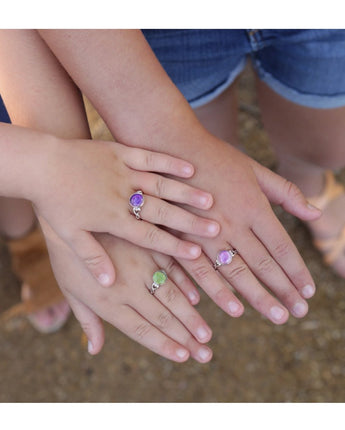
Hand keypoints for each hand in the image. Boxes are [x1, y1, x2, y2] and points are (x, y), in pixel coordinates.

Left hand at [32, 136, 219, 286]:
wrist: (42, 165)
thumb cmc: (55, 204)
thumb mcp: (68, 236)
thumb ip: (91, 258)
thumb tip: (109, 283)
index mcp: (112, 220)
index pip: (149, 236)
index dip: (174, 246)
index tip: (197, 253)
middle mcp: (123, 197)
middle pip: (162, 212)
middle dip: (190, 222)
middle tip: (216, 228)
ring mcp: (124, 173)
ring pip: (161, 185)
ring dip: (186, 193)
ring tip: (211, 200)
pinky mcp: (121, 152)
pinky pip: (150, 157)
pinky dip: (169, 162)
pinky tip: (189, 167)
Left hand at [41, 218, 212, 362]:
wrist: (66, 194)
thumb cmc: (63, 248)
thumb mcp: (67, 287)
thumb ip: (86, 318)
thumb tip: (94, 348)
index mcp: (106, 299)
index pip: (141, 328)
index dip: (163, 344)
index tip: (185, 357)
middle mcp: (127, 282)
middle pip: (162, 313)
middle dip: (187, 333)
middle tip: (207, 350)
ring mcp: (139, 259)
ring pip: (172, 287)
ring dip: (194, 310)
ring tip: (212, 326)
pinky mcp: (147, 237)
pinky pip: (171, 259)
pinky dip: (186, 276)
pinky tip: (198, 291)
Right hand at [175, 137, 320, 323]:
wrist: (171, 145)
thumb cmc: (216, 157)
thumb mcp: (255, 169)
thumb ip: (286, 192)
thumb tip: (315, 213)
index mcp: (253, 205)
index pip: (281, 247)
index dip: (297, 271)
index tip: (308, 291)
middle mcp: (233, 223)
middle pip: (263, 264)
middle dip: (283, 290)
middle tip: (298, 312)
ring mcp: (206, 233)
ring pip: (236, 273)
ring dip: (258, 297)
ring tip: (276, 316)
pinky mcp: (182, 237)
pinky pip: (202, 271)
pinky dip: (218, 292)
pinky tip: (233, 308)